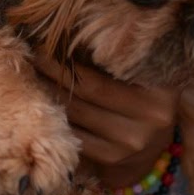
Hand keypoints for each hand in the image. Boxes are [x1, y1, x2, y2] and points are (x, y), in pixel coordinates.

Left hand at [33, 54, 178, 188]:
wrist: (154, 145)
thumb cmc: (142, 97)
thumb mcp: (140, 76)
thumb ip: (113, 59)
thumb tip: (64, 36)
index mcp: (160, 88)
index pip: (110, 66)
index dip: (73, 56)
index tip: (47, 42)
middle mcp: (152, 116)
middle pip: (87, 89)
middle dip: (54, 71)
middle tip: (33, 54)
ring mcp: (132, 141)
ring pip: (76, 112)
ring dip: (50, 92)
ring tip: (33, 74)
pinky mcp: (113, 159)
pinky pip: (74, 135)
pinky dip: (56, 117)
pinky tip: (43, 103)